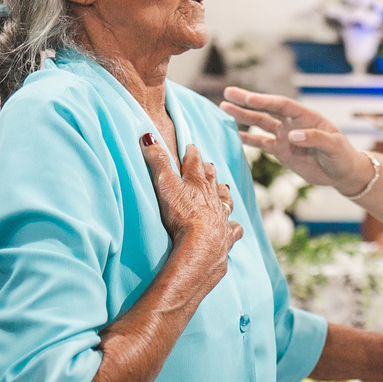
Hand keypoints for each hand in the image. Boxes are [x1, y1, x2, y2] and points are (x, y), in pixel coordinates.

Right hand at [140, 137, 243, 282]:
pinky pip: (234, 229)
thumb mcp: (164, 184)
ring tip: (223, 189)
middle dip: (208, 170)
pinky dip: (234, 226)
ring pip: (225, 200)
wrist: (201, 245)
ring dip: (223, 193)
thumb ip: (157, 161)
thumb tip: (148, 136)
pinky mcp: (226, 236)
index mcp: (198, 182)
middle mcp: (213, 197)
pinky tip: (234, 226)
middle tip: (206, 165)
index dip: (192, 153)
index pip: (195, 161)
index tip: (190, 147)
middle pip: (212, 178)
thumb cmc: (182, 214)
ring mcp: (222, 216)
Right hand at [220, 87, 373, 193]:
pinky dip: (247, 138)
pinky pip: (261, 143)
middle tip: (227, 92)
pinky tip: (233, 134)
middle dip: (247, 101)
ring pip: (260, 124)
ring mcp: (285, 137)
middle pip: (266, 110)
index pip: (281, 105)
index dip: (264, 100)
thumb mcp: (333, 145)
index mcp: (306, 117)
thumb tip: (291, 135)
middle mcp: (292, 123)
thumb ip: (314, 138)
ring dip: (243, 117)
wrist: (342, 172)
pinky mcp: (281, 152)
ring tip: (224, 108)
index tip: (247, 98)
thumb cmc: (342, 155)